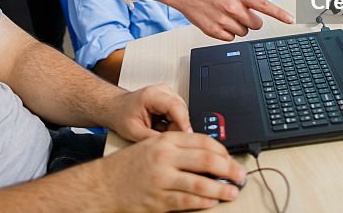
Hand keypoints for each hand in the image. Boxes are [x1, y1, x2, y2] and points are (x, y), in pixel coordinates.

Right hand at [95, 132, 244, 211]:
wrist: (102, 185)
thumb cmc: (127, 166)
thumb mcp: (152, 146)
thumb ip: (177, 148)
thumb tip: (208, 155)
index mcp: (164, 141)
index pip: (203, 141)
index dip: (222, 151)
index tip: (231, 159)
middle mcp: (164, 157)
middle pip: (206, 160)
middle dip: (228, 169)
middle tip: (240, 175)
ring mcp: (161, 180)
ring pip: (200, 183)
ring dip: (221, 188)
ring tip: (232, 191)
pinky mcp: (158, 200)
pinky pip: (188, 201)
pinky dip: (204, 202)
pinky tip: (213, 201)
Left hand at [104, 84, 192, 141]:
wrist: (116, 108)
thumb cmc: (121, 115)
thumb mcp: (134, 131)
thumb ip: (153, 138)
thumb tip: (171, 144)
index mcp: (152, 95)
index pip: (175, 107)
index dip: (183, 123)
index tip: (186, 137)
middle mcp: (162, 91)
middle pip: (181, 111)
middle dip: (177, 128)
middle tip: (164, 138)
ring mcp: (167, 94)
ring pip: (182, 113)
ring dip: (174, 126)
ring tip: (157, 131)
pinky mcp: (169, 99)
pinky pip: (179, 114)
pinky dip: (172, 124)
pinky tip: (159, 127)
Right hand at [136, 0, 293, 40]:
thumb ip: (244, 0)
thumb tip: (255, 16)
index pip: (264, 5)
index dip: (279, 14)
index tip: (291, 20)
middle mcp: (233, 7)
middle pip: (256, 24)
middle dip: (251, 21)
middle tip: (239, 13)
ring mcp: (223, 20)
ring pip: (244, 32)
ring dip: (238, 27)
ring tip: (225, 15)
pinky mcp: (213, 31)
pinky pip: (231, 38)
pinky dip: (227, 33)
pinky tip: (218, 22)